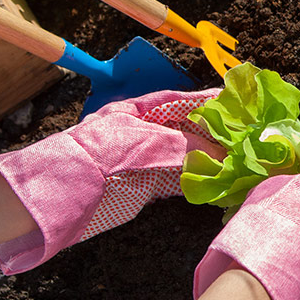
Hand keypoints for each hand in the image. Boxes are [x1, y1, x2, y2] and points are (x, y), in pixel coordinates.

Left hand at [0, 88, 222, 273]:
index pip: (181, 100)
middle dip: (216, 131)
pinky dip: (199, 181)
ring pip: (186, 156)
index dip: (209, 100)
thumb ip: (180, 144)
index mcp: (137, 112)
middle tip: (248, 136)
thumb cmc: (89, 159)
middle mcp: (143, 133)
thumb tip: (218, 150)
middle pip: (186, 128)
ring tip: (242, 159)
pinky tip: (218, 182)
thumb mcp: (139, 144)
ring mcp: (143, 161)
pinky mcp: (142, 188)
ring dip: (212, 158)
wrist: (51, 199)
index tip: (239, 101)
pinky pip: (178, 181)